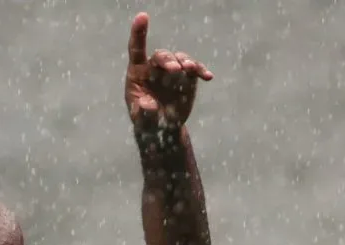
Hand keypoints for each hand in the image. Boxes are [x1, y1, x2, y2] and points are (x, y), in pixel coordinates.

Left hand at [125, 13, 212, 134]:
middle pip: (162, 56)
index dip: (139, 33)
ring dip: (186, 62)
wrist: (163, 128)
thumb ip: (143, 112)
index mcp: (137, 73)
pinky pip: (195, 69)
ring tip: (190, 69)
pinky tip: (207, 77)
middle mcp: (154, 68)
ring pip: (180, 58)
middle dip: (168, 60)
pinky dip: (201, 71)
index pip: (137, 49)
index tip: (143, 16)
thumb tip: (148, 104)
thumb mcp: (142, 121)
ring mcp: (172, 71)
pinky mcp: (187, 77)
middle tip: (176, 69)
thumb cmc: (147, 122)